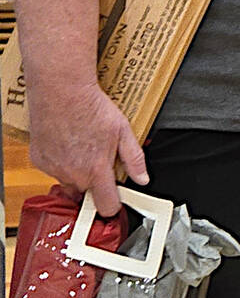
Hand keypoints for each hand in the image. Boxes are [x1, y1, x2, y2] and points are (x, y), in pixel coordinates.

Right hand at [28, 81, 146, 217]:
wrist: (61, 92)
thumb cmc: (92, 108)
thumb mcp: (123, 131)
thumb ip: (134, 159)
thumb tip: (142, 178)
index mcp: (96, 170)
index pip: (106, 205)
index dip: (114, 204)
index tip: (116, 199)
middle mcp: (73, 174)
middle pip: (87, 193)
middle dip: (95, 182)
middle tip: (99, 159)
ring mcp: (53, 169)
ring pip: (69, 181)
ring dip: (77, 172)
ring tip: (83, 147)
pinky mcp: (39, 161)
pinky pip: (53, 170)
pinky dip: (61, 162)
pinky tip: (67, 144)